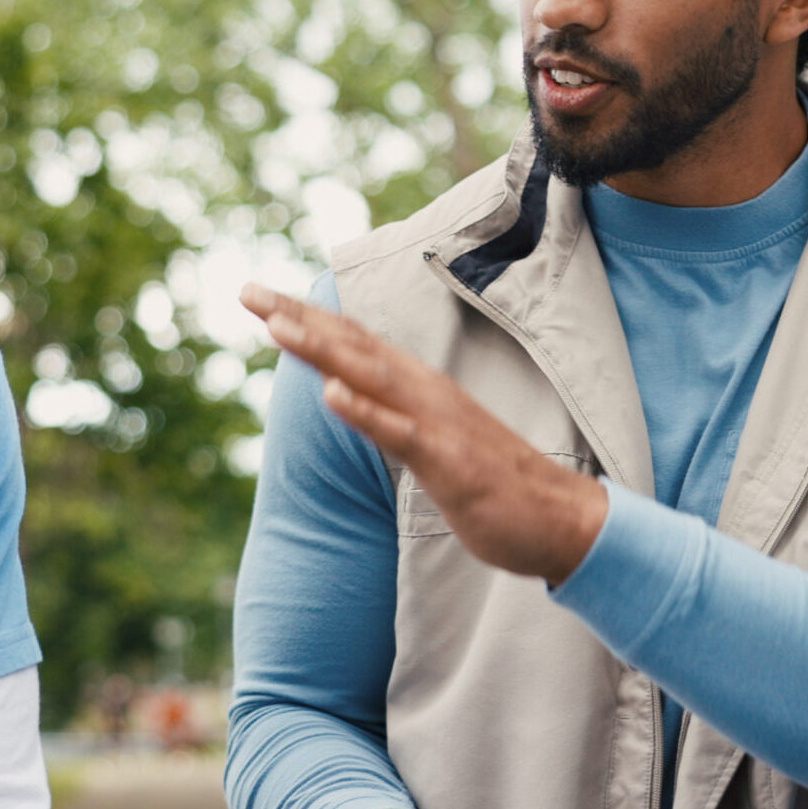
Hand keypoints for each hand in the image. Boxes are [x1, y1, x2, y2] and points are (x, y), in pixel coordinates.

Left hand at [241, 283, 607, 585]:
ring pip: (371, 377)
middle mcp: (426, 393)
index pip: (356, 342)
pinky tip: (332, 394)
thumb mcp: (435, 440)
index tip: (259, 296)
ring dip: (324, 349)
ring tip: (277, 325)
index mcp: (421, 388)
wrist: (561, 518)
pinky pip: (400, 433)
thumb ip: (396, 415)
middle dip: (299, 319)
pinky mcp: (448, 461)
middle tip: (247, 290)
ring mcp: (438, 424)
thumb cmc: (496, 482)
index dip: (307, 317)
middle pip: (354, 346)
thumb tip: (354, 396)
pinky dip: (365, 411)